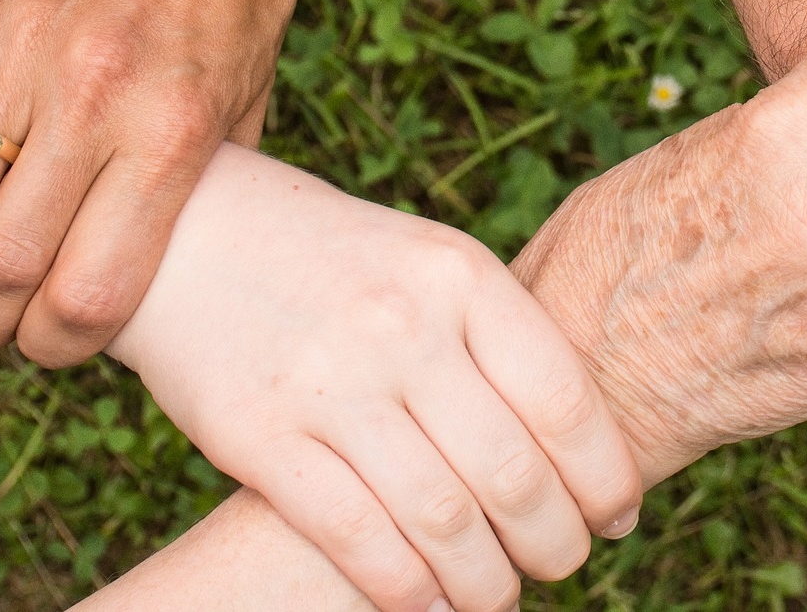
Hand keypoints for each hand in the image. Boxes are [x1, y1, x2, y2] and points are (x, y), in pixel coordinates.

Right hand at [109, 147, 642, 611]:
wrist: (190, 230)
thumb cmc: (335, 258)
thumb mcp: (427, 262)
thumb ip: (495, 337)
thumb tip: (581, 445)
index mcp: (459, 274)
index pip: (564, 399)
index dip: (604, 475)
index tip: (616, 516)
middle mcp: (403, 325)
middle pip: (513, 473)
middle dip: (555, 542)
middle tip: (562, 563)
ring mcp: (330, 382)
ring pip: (443, 521)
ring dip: (487, 583)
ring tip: (498, 594)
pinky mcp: (260, 435)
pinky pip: (356, 537)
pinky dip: (406, 590)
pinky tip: (427, 605)